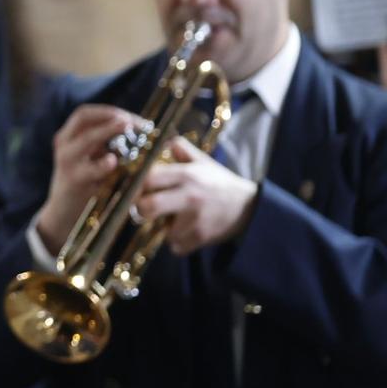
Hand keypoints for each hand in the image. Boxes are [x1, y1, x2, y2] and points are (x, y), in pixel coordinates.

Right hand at [34, 104, 146, 249]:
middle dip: (112, 117)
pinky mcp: (74, 182)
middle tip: (134, 122)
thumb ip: (109, 145)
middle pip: (85, 118)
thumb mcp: (91, 159)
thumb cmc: (86, 184)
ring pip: (86, 139)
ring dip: (109, 131)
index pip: (85, 114)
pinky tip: (114, 161)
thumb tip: (146, 131)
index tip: (131, 119)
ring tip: (127, 128)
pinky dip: (104, 163)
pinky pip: (90, 169)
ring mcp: (67, 163)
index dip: (108, 111)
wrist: (64, 214)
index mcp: (68, 137)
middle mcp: (65, 146)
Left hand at [134, 136, 258, 254]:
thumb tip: (163, 142)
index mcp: (187, 175)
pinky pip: (175, 245)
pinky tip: (189, 230)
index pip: (148, 179)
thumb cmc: (219, 183)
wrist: (249, 207)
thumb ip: (182, 150)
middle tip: (147, 209)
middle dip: (142, 210)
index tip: (138, 190)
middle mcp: (189, 196)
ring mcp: (195, 219)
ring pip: (161, 230)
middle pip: (147, 207)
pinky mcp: (200, 237)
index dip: (137, 186)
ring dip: (166, 228)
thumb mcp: (203, 162)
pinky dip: (179, 241)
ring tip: (180, 218)